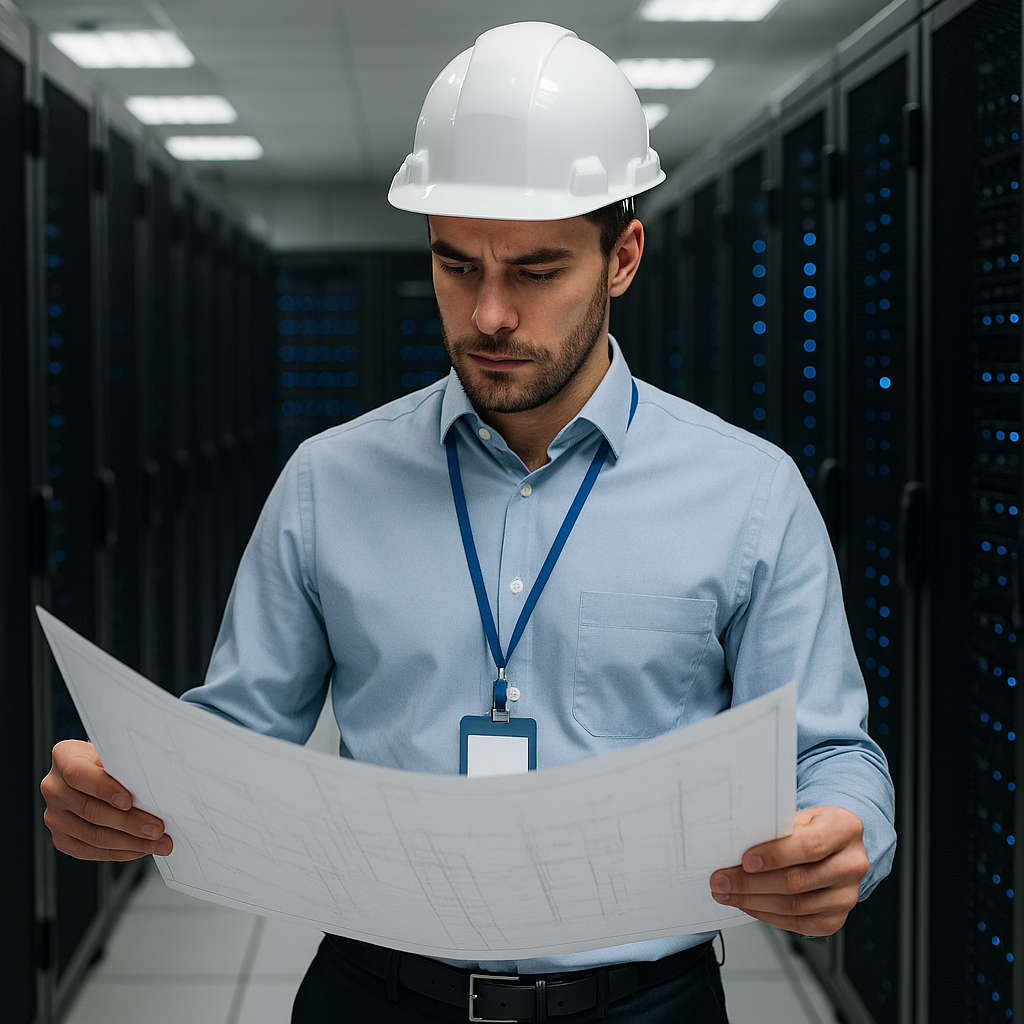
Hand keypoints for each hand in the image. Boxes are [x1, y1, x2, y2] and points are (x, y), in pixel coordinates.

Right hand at [41, 740, 172, 861]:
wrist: (95, 772)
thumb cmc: (112, 759)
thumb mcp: (116, 751)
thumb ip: (125, 762)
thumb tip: (156, 777)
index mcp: (64, 757)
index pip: (79, 775)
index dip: (104, 789)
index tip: (129, 801)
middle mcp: (54, 788)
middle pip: (91, 810)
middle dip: (129, 822)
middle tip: (157, 829)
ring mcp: (56, 816)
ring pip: (94, 836)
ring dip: (131, 842)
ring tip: (158, 844)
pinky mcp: (63, 839)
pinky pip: (92, 851)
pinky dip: (121, 852)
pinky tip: (141, 848)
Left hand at [708, 805, 867, 935]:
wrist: (836, 845)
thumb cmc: (812, 826)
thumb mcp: (800, 816)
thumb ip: (776, 829)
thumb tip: (736, 845)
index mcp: (845, 829)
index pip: (810, 846)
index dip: (775, 855)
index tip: (744, 861)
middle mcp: (852, 864)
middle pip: (797, 880)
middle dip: (751, 883)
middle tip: (722, 881)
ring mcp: (847, 895)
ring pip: (795, 906)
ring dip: (753, 902)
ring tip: (727, 893)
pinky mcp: (836, 918)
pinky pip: (797, 923)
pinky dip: (767, 915)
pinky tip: (748, 904)